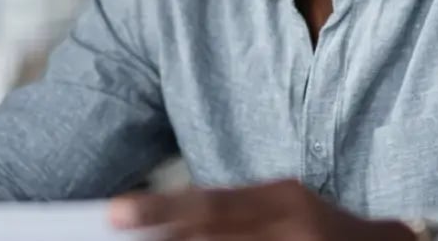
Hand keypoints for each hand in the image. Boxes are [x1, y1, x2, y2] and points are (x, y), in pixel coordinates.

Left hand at [108, 179, 420, 240]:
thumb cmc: (322, 232)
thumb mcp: (283, 207)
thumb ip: (232, 215)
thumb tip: (164, 223)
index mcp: (284, 199)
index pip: (211, 204)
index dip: (160, 209)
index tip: (115, 212)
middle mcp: (292, 228)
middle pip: (212, 238)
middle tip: (121, 238)